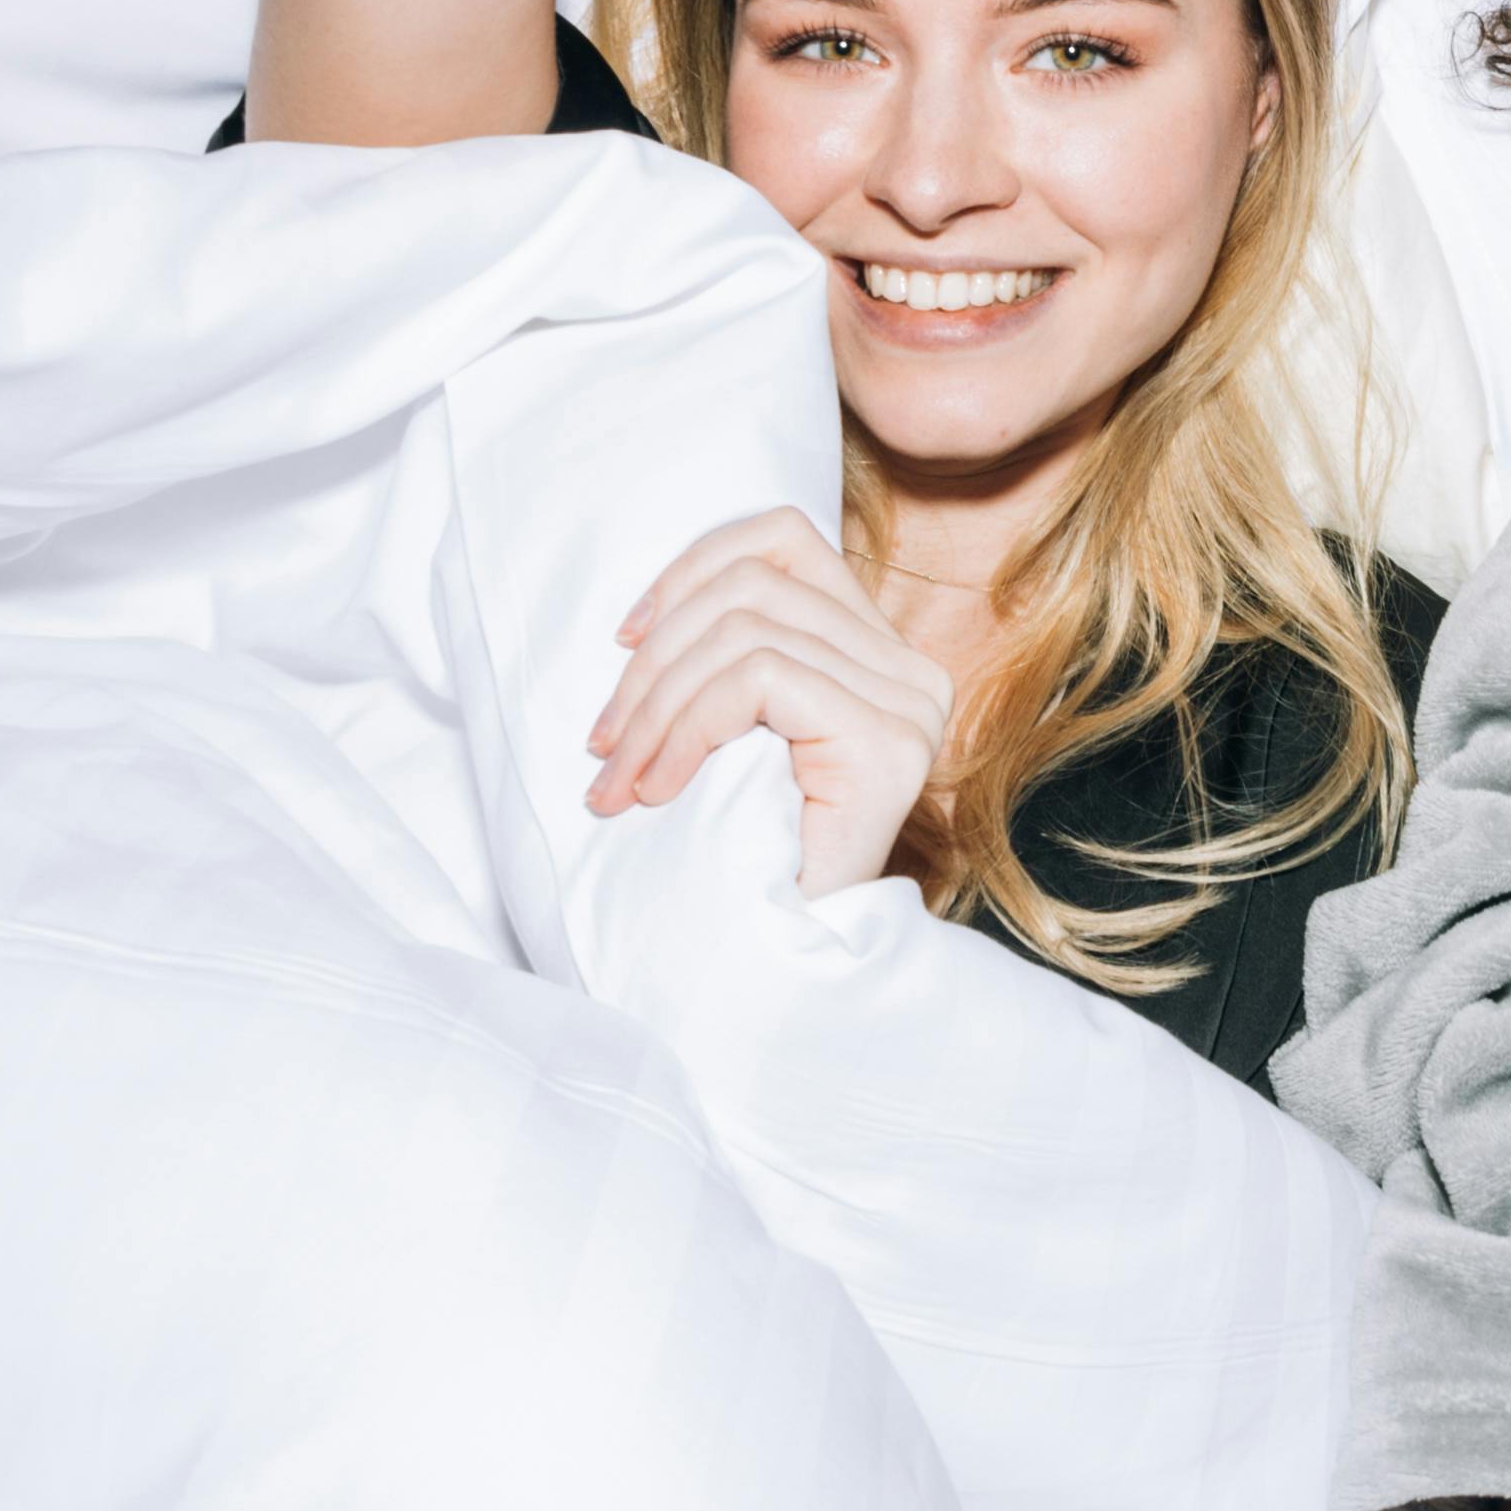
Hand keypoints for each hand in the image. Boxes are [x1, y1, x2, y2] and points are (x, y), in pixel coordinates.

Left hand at [585, 508, 958, 894]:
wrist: (787, 970)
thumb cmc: (748, 860)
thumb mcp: (734, 736)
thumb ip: (730, 658)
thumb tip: (648, 612)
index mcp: (878, 652)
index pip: (783, 540)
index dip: (690, 570)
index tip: (625, 641)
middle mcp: (909, 669)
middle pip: (753, 586)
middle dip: (653, 662)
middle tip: (600, 746)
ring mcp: (909, 703)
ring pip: (746, 630)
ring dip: (656, 705)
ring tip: (618, 779)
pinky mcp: (886, 741)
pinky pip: (759, 679)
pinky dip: (686, 729)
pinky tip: (658, 790)